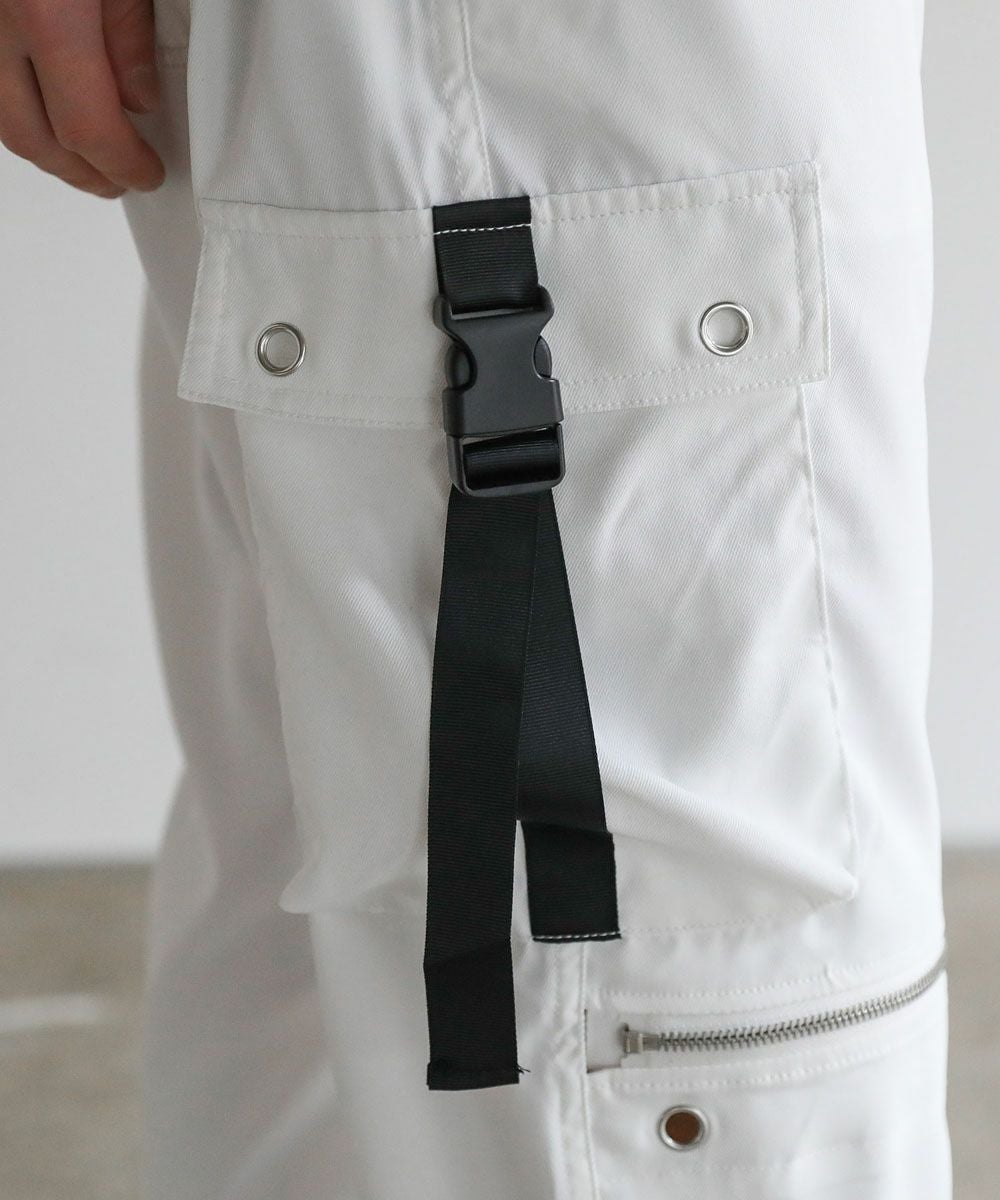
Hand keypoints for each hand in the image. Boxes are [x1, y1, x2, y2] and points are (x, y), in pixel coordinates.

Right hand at [0, 0, 164, 197]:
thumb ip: (131, 31)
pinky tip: (51, 112)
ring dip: (46, 147)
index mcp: (44, 12)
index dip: (122, 164)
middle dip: (80, 173)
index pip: (86, 127)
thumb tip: (139, 101)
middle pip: (32, 135)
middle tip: (118, 182)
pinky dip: (21, 108)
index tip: (148, 174)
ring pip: (2, 114)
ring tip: (88, 160)